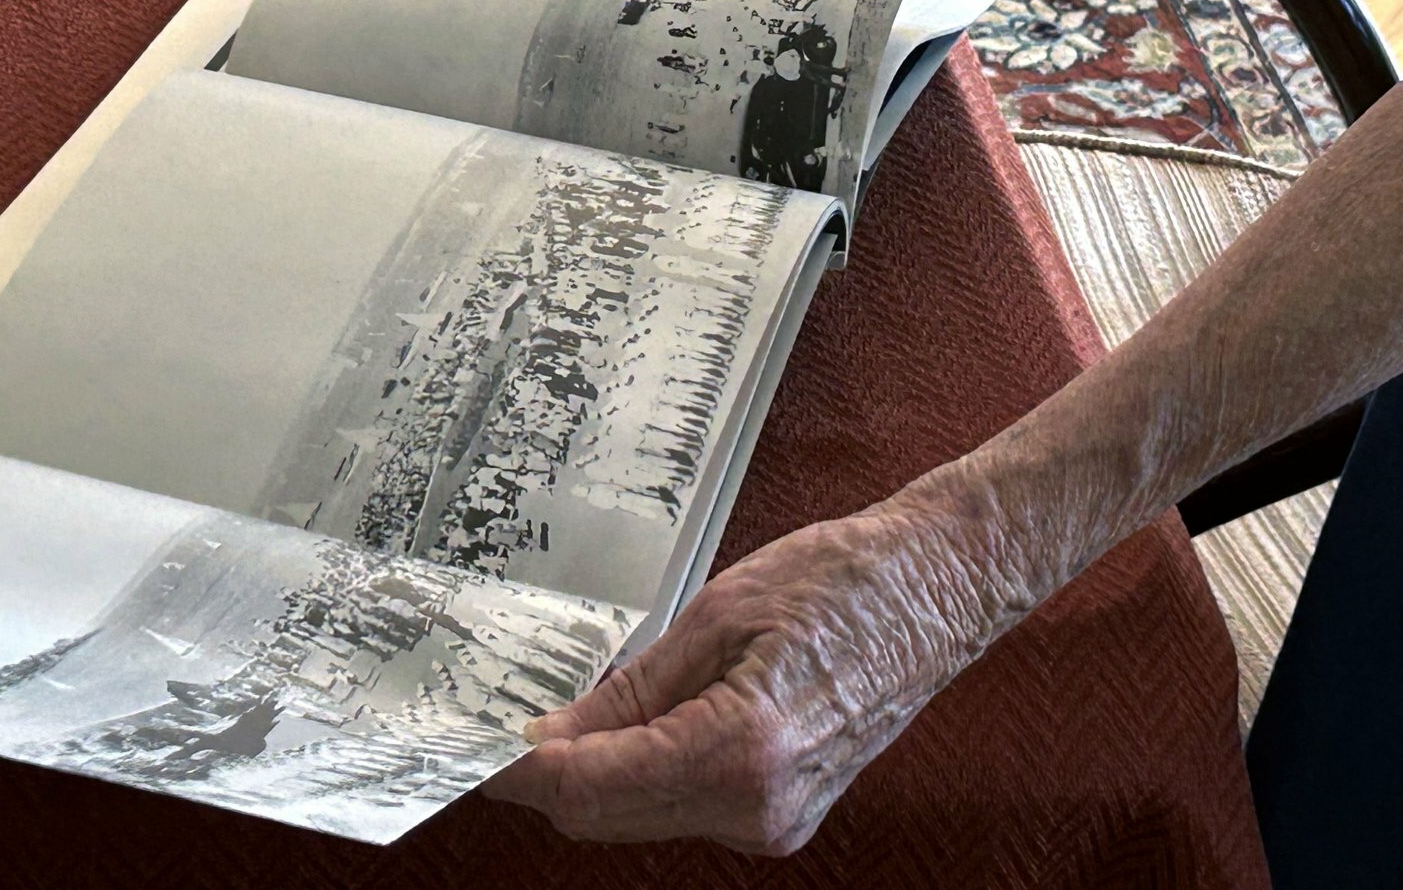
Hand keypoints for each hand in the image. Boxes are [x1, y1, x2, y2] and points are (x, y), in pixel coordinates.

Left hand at [484, 496, 1000, 855]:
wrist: (938, 589)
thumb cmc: (843, 581)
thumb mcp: (717, 613)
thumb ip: (629, 692)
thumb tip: (549, 739)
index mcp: (742, 752)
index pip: (591, 786)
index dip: (518, 773)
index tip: (464, 751)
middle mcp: (758, 809)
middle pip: (605, 817)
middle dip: (543, 778)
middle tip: (488, 728)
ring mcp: (774, 822)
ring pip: (639, 818)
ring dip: (589, 779)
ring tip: (552, 719)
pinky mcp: (782, 816)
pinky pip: (681, 808)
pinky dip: (639, 776)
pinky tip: (622, 731)